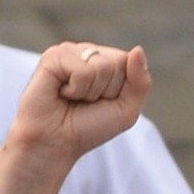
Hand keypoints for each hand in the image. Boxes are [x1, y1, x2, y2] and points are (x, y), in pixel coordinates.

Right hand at [9, 42, 150, 165]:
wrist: (55, 143)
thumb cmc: (89, 127)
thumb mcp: (126, 110)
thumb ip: (140, 82)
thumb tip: (137, 49)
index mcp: (104, 60)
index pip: (130, 62)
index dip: (120, 89)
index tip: (102, 102)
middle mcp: (86, 52)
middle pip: (118, 63)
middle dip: (107, 91)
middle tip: (84, 101)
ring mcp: (69, 51)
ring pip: (102, 66)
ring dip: (91, 92)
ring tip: (72, 98)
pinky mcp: (52, 57)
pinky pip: (83, 71)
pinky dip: (76, 89)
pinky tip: (61, 93)